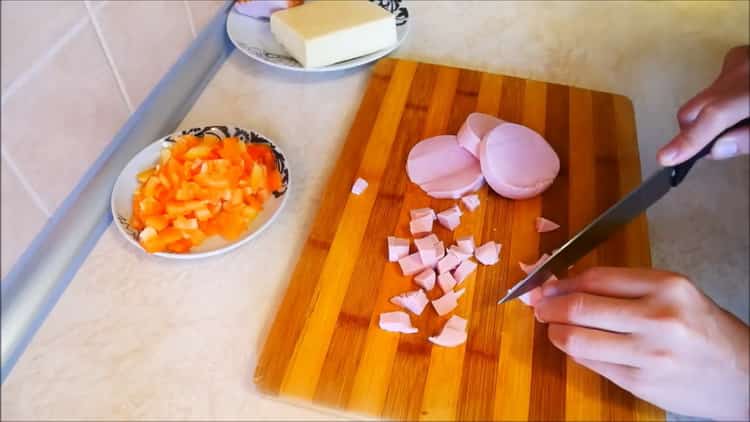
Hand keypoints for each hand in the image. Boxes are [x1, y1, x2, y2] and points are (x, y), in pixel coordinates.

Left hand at [532, 267, 748, 419]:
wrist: (743, 375)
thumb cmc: (703, 328)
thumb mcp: (673, 292)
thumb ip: (623, 286)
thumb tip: (566, 284)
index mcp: (666, 286)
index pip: (595, 278)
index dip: (561, 281)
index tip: (546, 284)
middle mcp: (656, 317)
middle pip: (579, 307)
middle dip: (547, 305)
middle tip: (538, 305)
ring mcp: (646, 353)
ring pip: (576, 338)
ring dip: (553, 330)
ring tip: (551, 326)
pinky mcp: (639, 382)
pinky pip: (590, 363)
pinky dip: (573, 351)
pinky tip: (573, 344)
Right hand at [658, 45, 749, 164]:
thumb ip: (749, 138)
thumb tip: (715, 150)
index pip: (713, 117)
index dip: (689, 141)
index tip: (666, 159)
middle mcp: (741, 71)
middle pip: (695, 109)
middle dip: (694, 132)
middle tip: (712, 148)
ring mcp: (737, 62)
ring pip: (702, 99)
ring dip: (709, 118)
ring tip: (737, 122)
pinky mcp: (738, 58)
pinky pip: (714, 87)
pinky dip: (720, 103)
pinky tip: (740, 106)